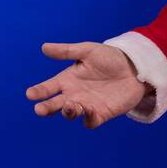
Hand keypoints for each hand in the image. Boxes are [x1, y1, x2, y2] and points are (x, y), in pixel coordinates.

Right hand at [25, 42, 152, 129]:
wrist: (136, 67)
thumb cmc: (110, 58)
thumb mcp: (88, 51)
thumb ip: (67, 51)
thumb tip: (44, 47)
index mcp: (67, 80)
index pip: (47, 88)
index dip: (38, 91)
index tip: (30, 93)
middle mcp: (74, 95)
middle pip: (55, 105)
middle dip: (46, 108)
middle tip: (39, 109)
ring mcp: (86, 105)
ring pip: (71, 114)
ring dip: (68, 112)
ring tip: (69, 105)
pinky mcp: (101, 113)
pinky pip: (90, 121)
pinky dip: (87, 118)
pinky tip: (88, 110)